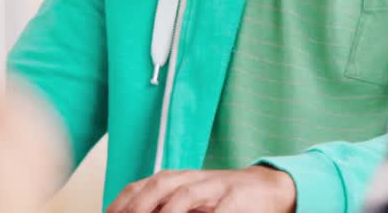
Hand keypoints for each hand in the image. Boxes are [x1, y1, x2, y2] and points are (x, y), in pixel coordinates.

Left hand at [107, 166, 295, 212]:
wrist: (266, 188)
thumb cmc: (220, 199)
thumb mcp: (187, 201)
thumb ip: (162, 207)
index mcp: (175, 180)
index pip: (140, 187)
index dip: (121, 203)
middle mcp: (192, 179)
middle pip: (159, 184)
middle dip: (138, 205)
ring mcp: (215, 186)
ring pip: (186, 194)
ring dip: (168, 212)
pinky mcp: (236, 198)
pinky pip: (219, 209)